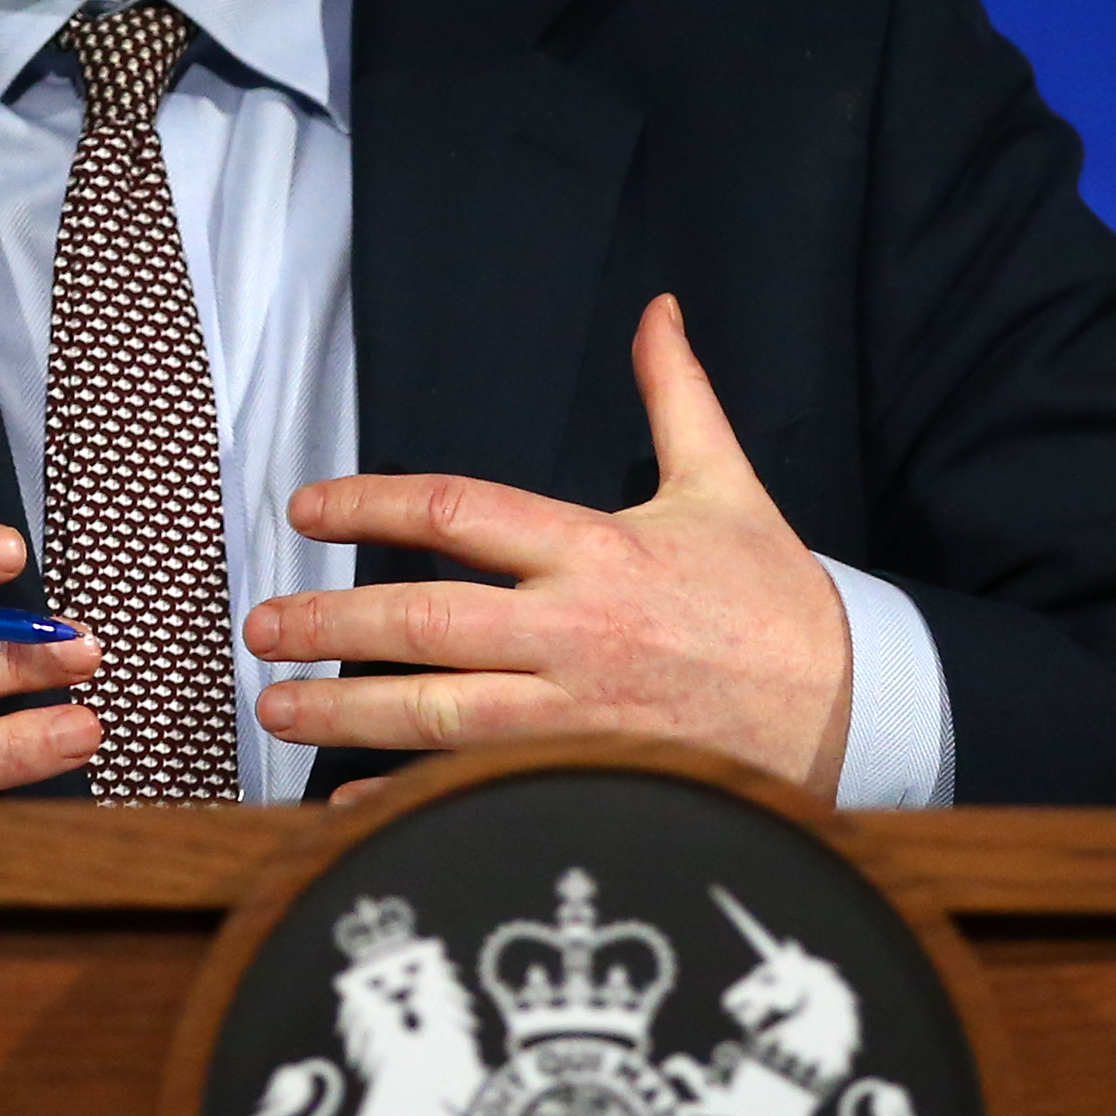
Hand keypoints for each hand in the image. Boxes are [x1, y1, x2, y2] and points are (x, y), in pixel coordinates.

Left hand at [241, 296, 850, 804]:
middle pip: (424, 622)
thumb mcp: (725, 484)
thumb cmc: (774, 600)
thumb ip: (676, 396)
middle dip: (327, 623)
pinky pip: (475, 792)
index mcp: (597, 550)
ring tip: (278, 707)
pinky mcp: (587, 779)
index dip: (371, 504)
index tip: (308, 509)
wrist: (855, 712)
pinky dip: (405, 802)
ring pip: (434, 715)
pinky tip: (348, 804)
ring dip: (345, 712)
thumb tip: (660, 310)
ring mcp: (577, 716)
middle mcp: (576, 633)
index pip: (458, 511)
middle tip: (260, 628)